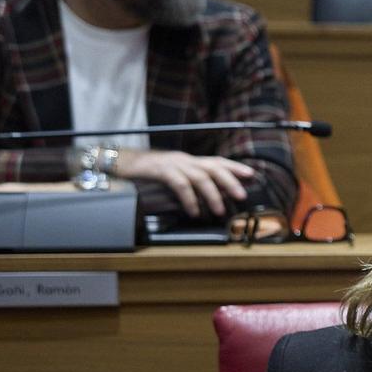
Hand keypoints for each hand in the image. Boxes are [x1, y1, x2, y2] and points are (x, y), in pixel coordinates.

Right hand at [112, 148, 254, 217]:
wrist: (119, 163)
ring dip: (212, 194)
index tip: (252, 175)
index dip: (235, 167)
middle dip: (230, 181)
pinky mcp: (160, 170)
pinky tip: (194, 211)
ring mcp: (173, 164)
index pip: (217, 161)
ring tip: (219, 210)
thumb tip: (211, 197)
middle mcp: (185, 160)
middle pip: (213, 167)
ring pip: (199, 177)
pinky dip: (189, 199)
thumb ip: (191, 183)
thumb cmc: (148, 172)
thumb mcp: (173, 175)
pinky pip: (179, 184)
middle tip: (242, 196)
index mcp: (190, 161)